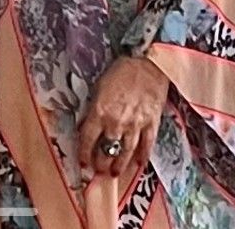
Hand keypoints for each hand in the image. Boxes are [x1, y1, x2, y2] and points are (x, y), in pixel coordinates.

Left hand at [78, 56, 167, 178]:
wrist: (147, 62)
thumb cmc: (121, 70)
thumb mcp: (99, 86)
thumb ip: (94, 108)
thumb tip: (88, 125)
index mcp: (99, 111)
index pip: (88, 139)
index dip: (84, 153)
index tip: (83, 162)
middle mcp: (116, 122)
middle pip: (106, 151)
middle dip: (101, 163)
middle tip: (99, 169)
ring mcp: (135, 125)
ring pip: (125, 153)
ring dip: (119, 165)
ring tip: (115, 172)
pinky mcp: (151, 124)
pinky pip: (146, 146)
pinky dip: (142, 157)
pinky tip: (138, 164)